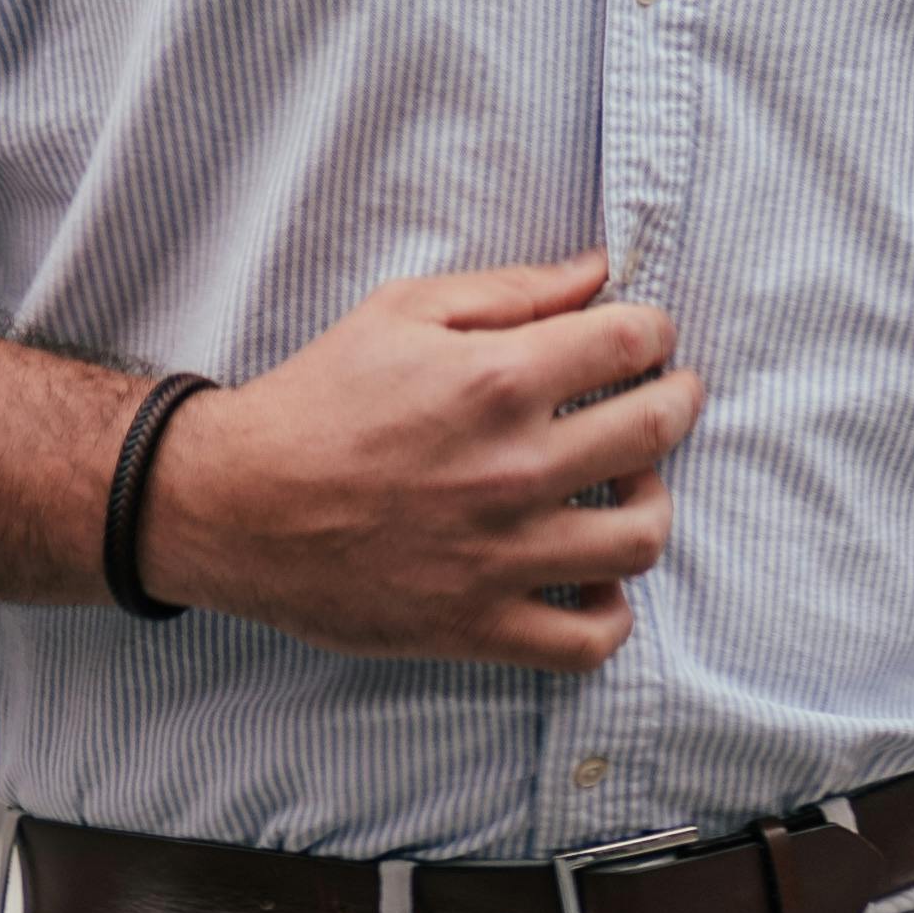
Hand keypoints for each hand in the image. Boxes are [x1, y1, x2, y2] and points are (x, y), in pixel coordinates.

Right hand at [141, 254, 699, 666]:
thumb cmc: (317, 400)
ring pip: (642, 537)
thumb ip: (513, 291)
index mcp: (497, 379)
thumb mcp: (401, 311)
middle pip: (655, 431)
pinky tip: (593, 578)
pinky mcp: (481, 625)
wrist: (236, 505)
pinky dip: (611, 612)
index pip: (634, 342)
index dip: (654, 332)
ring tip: (629, 487)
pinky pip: (590, 640)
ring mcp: (503, 555)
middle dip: (676, 401)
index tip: (646, 339)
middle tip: (666, 397)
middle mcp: (515, 468)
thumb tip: (600, 273)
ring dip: (652, 503)